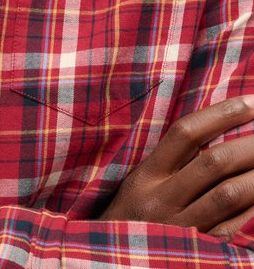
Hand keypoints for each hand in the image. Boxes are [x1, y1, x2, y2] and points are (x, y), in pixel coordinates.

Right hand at [100, 96, 253, 238]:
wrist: (116, 263)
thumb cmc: (131, 218)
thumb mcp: (139, 184)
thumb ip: (169, 160)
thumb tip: (216, 129)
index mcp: (146, 176)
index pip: (185, 134)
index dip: (221, 114)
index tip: (250, 102)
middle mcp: (163, 200)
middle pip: (213, 162)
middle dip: (250, 144)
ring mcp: (182, 228)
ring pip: (229, 194)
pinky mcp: (200, 251)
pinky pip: (235, 228)